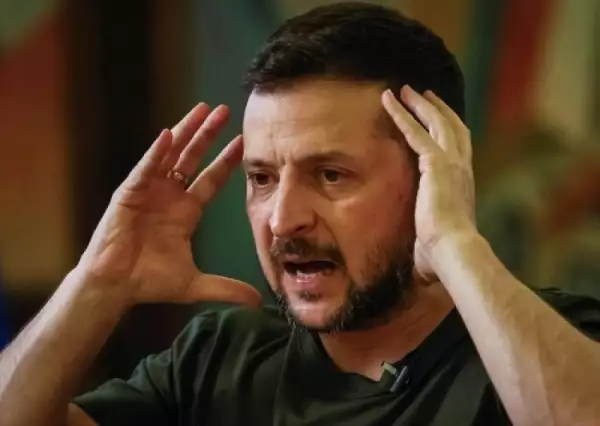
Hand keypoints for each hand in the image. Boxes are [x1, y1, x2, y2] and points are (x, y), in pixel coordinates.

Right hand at [77, 103, 261, 306]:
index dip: (226, 161)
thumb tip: (257, 302)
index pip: (211, 179)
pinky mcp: (129, 193)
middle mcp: (169, 196)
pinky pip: (145, 168)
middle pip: (193, 158)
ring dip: (185, 131)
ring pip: (171, 154)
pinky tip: (168, 135)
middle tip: (225, 111)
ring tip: (202, 110)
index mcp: (186, 211)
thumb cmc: (150, 282)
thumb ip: (226, 288)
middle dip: (208, 134)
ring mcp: (149, 191)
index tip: (243, 142)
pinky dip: (156, 152)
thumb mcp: (195, 284)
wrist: (116, 287)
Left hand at [382, 85, 476, 279]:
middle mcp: (461, 168)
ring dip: (418, 104)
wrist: (453, 251)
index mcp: (463, 183)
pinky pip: (414, 131)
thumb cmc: (445, 255)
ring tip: (403, 90)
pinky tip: (388, 100)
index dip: (449, 131)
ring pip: (435, 123)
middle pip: (451, 128)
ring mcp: (450, 163)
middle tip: (423, 94)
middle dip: (436, 109)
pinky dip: (401, 114)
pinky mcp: (434, 163)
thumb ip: (429, 245)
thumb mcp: (436, 243)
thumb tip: (422, 273)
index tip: (438, 120)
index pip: (458, 149)